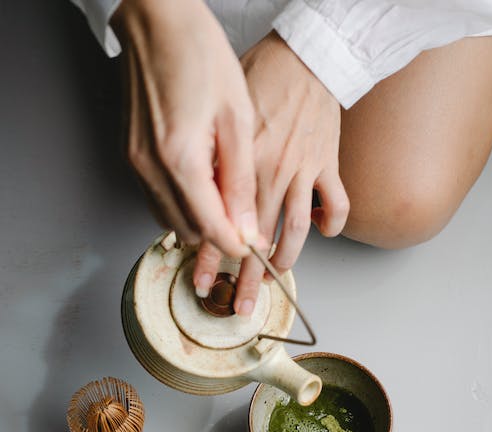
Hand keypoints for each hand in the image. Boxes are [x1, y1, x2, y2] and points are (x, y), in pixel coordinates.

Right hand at [112, 0, 258, 293]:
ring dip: (198, 218)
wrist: (158, 22)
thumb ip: (241, 181)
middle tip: (242, 211)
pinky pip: (156, 198)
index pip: (211, 229)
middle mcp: (151, 169)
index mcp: (181, 161)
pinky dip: (181, 201)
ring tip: (222, 189)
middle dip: (218, 231)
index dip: (237, 242)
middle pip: (189, 231)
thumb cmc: (201, 57)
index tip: (255, 242)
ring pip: (170, 219)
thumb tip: (247, 227)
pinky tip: (200, 177)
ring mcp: (135, 164)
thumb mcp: (238, 119)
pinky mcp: (130, 156)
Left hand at [194, 31, 349, 315]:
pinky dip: (333, 224)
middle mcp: (272, 175)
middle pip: (258, 240)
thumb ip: (215, 164)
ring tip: (279, 278)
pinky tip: (324, 232)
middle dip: (249, 278)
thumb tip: (202, 200)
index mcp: (243, 167)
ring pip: (296, 231)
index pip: (224, 224)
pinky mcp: (329, 165)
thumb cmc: (261, 79)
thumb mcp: (224, 121)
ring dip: (287, 260)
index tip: (205, 282)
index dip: (212, 258)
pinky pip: (337, 205)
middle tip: (242, 306)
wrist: (305, 56)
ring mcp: (304, 172)